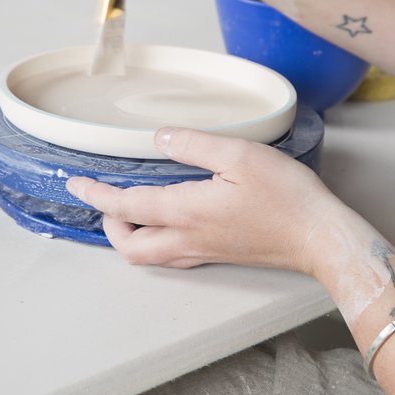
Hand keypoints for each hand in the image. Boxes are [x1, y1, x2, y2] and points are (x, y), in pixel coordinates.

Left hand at [65, 127, 346, 273]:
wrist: (319, 238)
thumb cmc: (286, 197)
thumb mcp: (239, 155)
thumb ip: (193, 144)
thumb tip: (160, 138)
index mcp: (186, 212)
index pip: (127, 207)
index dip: (96, 196)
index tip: (76, 183)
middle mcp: (189, 239)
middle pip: (131, 248)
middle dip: (110, 227)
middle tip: (106, 201)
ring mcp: (205, 251)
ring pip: (151, 257)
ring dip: (132, 238)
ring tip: (131, 212)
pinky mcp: (221, 254)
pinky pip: (175, 256)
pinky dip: (157, 243)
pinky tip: (170, 224)